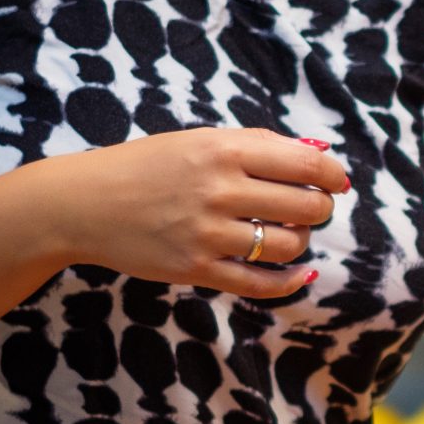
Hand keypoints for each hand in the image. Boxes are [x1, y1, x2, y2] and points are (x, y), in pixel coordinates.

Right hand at [43, 128, 350, 300]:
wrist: (86, 204)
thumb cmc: (147, 166)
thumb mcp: (199, 140)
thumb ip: (258, 144)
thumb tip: (318, 152)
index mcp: (224, 150)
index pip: (305, 163)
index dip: (333, 175)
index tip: (337, 182)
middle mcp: (220, 190)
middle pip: (305, 206)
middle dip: (319, 208)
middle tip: (312, 207)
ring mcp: (208, 233)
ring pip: (288, 245)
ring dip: (301, 241)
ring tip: (290, 233)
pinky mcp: (196, 269)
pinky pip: (260, 283)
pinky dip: (290, 281)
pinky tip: (300, 273)